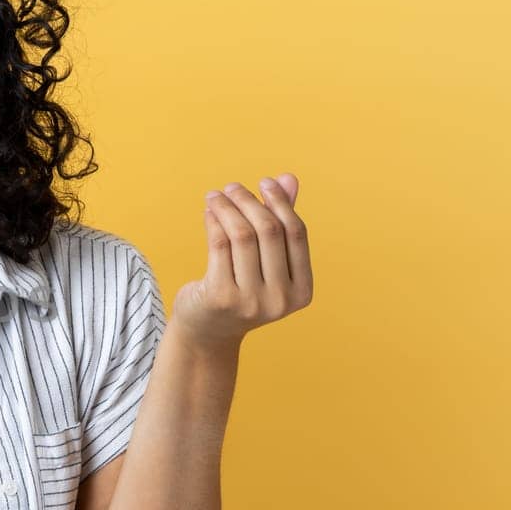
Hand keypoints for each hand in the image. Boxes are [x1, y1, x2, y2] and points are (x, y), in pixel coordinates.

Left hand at [171, 172, 312, 349]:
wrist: (208, 330)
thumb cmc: (242, 288)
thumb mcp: (266, 261)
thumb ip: (280, 222)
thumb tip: (289, 178)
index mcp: (302, 291)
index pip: (296, 234)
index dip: (281, 203)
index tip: (265, 182)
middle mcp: (280, 300)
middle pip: (269, 232)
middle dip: (250, 202)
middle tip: (232, 187)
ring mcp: (251, 301)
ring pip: (242, 236)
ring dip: (227, 208)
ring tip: (216, 196)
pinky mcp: (220, 297)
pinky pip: (219, 245)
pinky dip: (214, 222)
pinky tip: (209, 212)